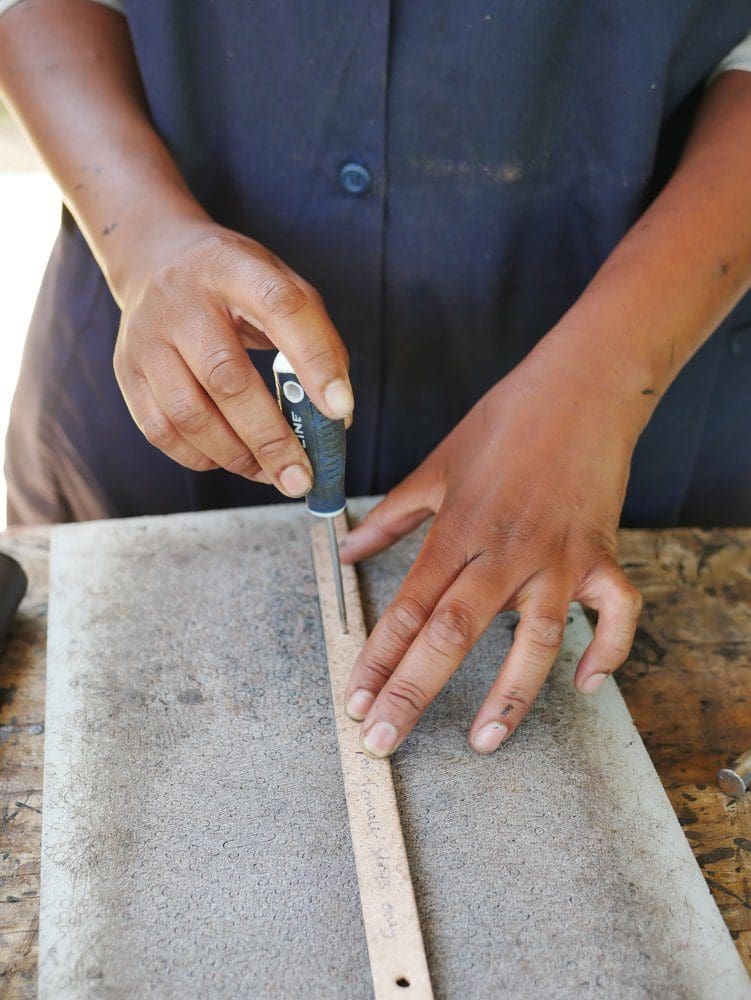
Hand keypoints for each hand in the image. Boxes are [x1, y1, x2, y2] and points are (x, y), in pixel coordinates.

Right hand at [113, 219, 352, 494]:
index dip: (313, 361)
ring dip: (237, 457)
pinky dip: (202, 457)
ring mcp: (146, 338)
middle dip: (270, 438)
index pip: (280, 308)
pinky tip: (232, 460)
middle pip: (225, 378)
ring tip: (272, 474)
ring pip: (188, 414)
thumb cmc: (233, 285)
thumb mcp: (280, 284)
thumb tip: (336, 416)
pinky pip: (162, 431)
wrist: (155, 258)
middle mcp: (182, 300)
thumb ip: (315, 340)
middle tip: (302, 477)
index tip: (340, 410)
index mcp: (233, 266)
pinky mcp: (126, 371)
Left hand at [340, 348, 642, 756]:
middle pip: (452, 634)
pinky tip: (586, 684)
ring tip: (483, 741)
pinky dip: (608, 650)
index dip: (377, 660)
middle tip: (384, 742)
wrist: (579, 386)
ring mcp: (558, 557)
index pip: (407, 608)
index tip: (356, 702)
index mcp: (457, 529)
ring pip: (536, 639)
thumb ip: (390, 516)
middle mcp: (504, 551)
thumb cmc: (503, 422)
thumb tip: (346, 548)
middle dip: (414, 693)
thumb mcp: (435, 466)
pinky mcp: (602, 555)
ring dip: (509, 696)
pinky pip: (616, 613)